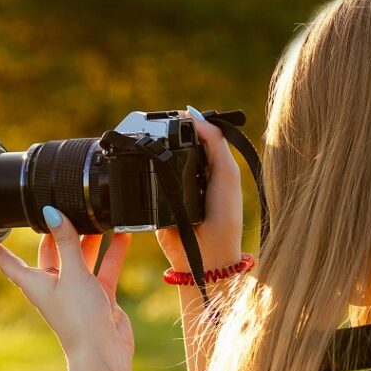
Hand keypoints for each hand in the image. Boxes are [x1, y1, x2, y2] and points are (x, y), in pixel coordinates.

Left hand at [0, 206, 133, 364]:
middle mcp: (54, 285)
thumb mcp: (72, 274)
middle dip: (57, 231)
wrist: (104, 351)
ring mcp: (77, 289)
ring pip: (80, 256)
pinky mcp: (98, 294)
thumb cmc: (79, 318)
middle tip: (60, 205)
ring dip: (89, 238)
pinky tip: (122, 234)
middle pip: (51, 251)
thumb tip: (53, 213)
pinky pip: (104, 267)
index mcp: (35, 283)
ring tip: (96, 213)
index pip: (9, 263)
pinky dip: (112, 252)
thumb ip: (67, 242)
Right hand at [156, 105, 243, 271]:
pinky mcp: (155, 203)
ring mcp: (171, 189)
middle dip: (167, 137)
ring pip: (158, 162)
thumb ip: (216, 143)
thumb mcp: (226, 175)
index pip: (196, 138)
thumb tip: (195, 116)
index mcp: (210, 168)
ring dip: (154, 154)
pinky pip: (145, 183)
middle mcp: (190, 177)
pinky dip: (144, 173)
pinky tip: (144, 165)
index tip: (178, 114)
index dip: (188, 125)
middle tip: (158, 127)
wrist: (207, 256)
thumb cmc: (224, 218)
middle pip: (174, 147)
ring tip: (152, 144)